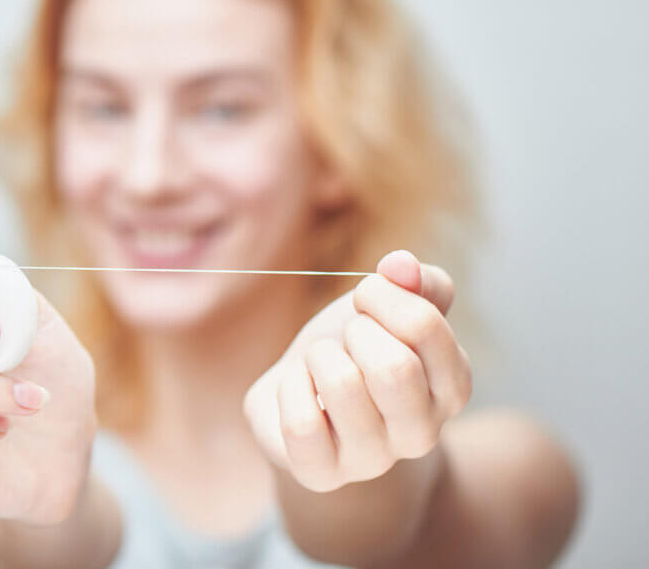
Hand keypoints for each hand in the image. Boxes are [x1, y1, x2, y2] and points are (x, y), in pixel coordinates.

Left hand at [244, 250, 470, 491]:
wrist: (305, 394)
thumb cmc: (354, 347)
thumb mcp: (388, 305)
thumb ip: (414, 278)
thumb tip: (401, 265)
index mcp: (451, 387)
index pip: (426, 327)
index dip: (383, 296)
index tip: (365, 297)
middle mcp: (421, 433)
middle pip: (393, 368)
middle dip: (355, 333)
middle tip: (346, 338)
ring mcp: (371, 460)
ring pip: (343, 388)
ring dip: (319, 356)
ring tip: (321, 362)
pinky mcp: (320, 475)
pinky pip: (301, 423)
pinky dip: (289, 387)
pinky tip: (297, 388)